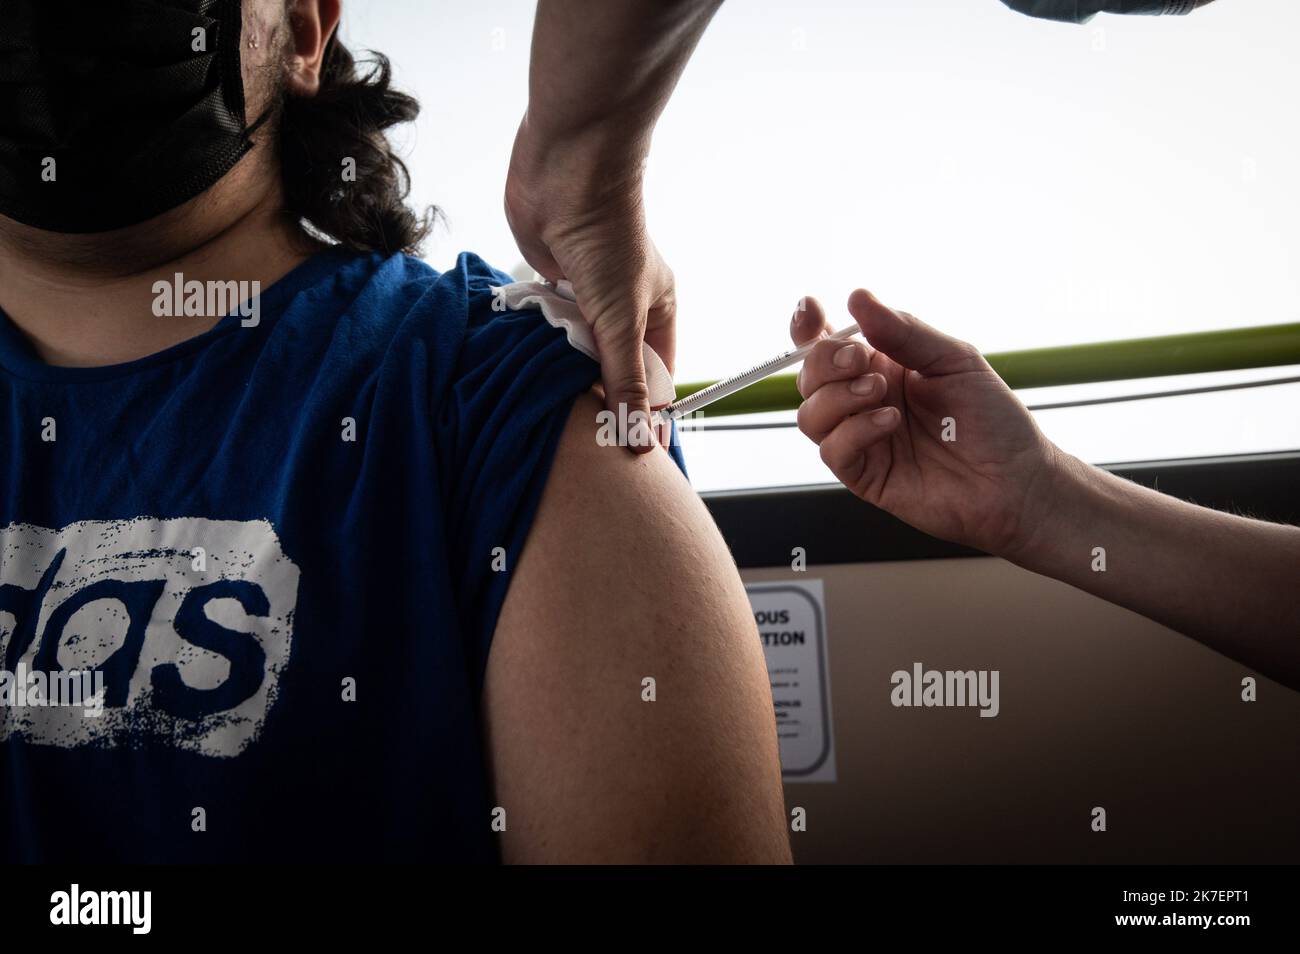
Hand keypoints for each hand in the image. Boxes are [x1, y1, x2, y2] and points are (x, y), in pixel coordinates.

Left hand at [505, 123, 675, 451]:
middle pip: (612, 368)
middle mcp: (623, 306)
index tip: (629, 455)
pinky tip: (526, 369)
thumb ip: (625, 379)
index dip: (645, 413)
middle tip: (584, 443)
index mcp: (658, 311)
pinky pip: (543, 329)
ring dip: (563, 371)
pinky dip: (537, 345)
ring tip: (552, 410)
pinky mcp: (547, 284)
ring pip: (574, 350)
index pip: (656, 377)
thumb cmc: (610, 234)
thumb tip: (638, 438)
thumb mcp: (622, 318)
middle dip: (598, 397)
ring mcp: (584, 296)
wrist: (566, 170)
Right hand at [791, 289, 1062, 557]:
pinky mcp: (864, 475)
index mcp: (882, 366)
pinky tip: (889, 423)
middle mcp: (864, 401)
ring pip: (811, 414)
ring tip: (881, 394)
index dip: (809, 326)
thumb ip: (905, 331)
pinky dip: (855, 430)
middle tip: (858, 359)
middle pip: (810, 376)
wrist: (1016, 480)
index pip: (828, 343)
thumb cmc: (993, 421)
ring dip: (838, 396)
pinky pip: (833, 449)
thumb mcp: (955, 359)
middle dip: (825, 361)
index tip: (811, 309)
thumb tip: (859, 299)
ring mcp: (861, 439)